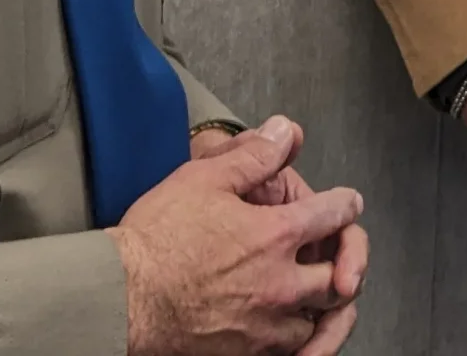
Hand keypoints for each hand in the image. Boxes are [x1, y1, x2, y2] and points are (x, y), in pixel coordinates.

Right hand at [114, 116, 369, 355]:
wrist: (119, 300)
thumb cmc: (155, 241)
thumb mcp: (203, 179)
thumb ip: (253, 156)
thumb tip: (286, 132)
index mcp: (277, 235)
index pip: (334, 214)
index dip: (345, 204)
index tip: (347, 204)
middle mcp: (282, 285)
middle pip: (338, 277)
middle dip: (344, 261)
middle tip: (338, 255)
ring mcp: (266, 327)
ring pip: (318, 320)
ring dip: (322, 306)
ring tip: (320, 295)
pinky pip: (293, 353)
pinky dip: (302, 341)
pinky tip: (292, 330)